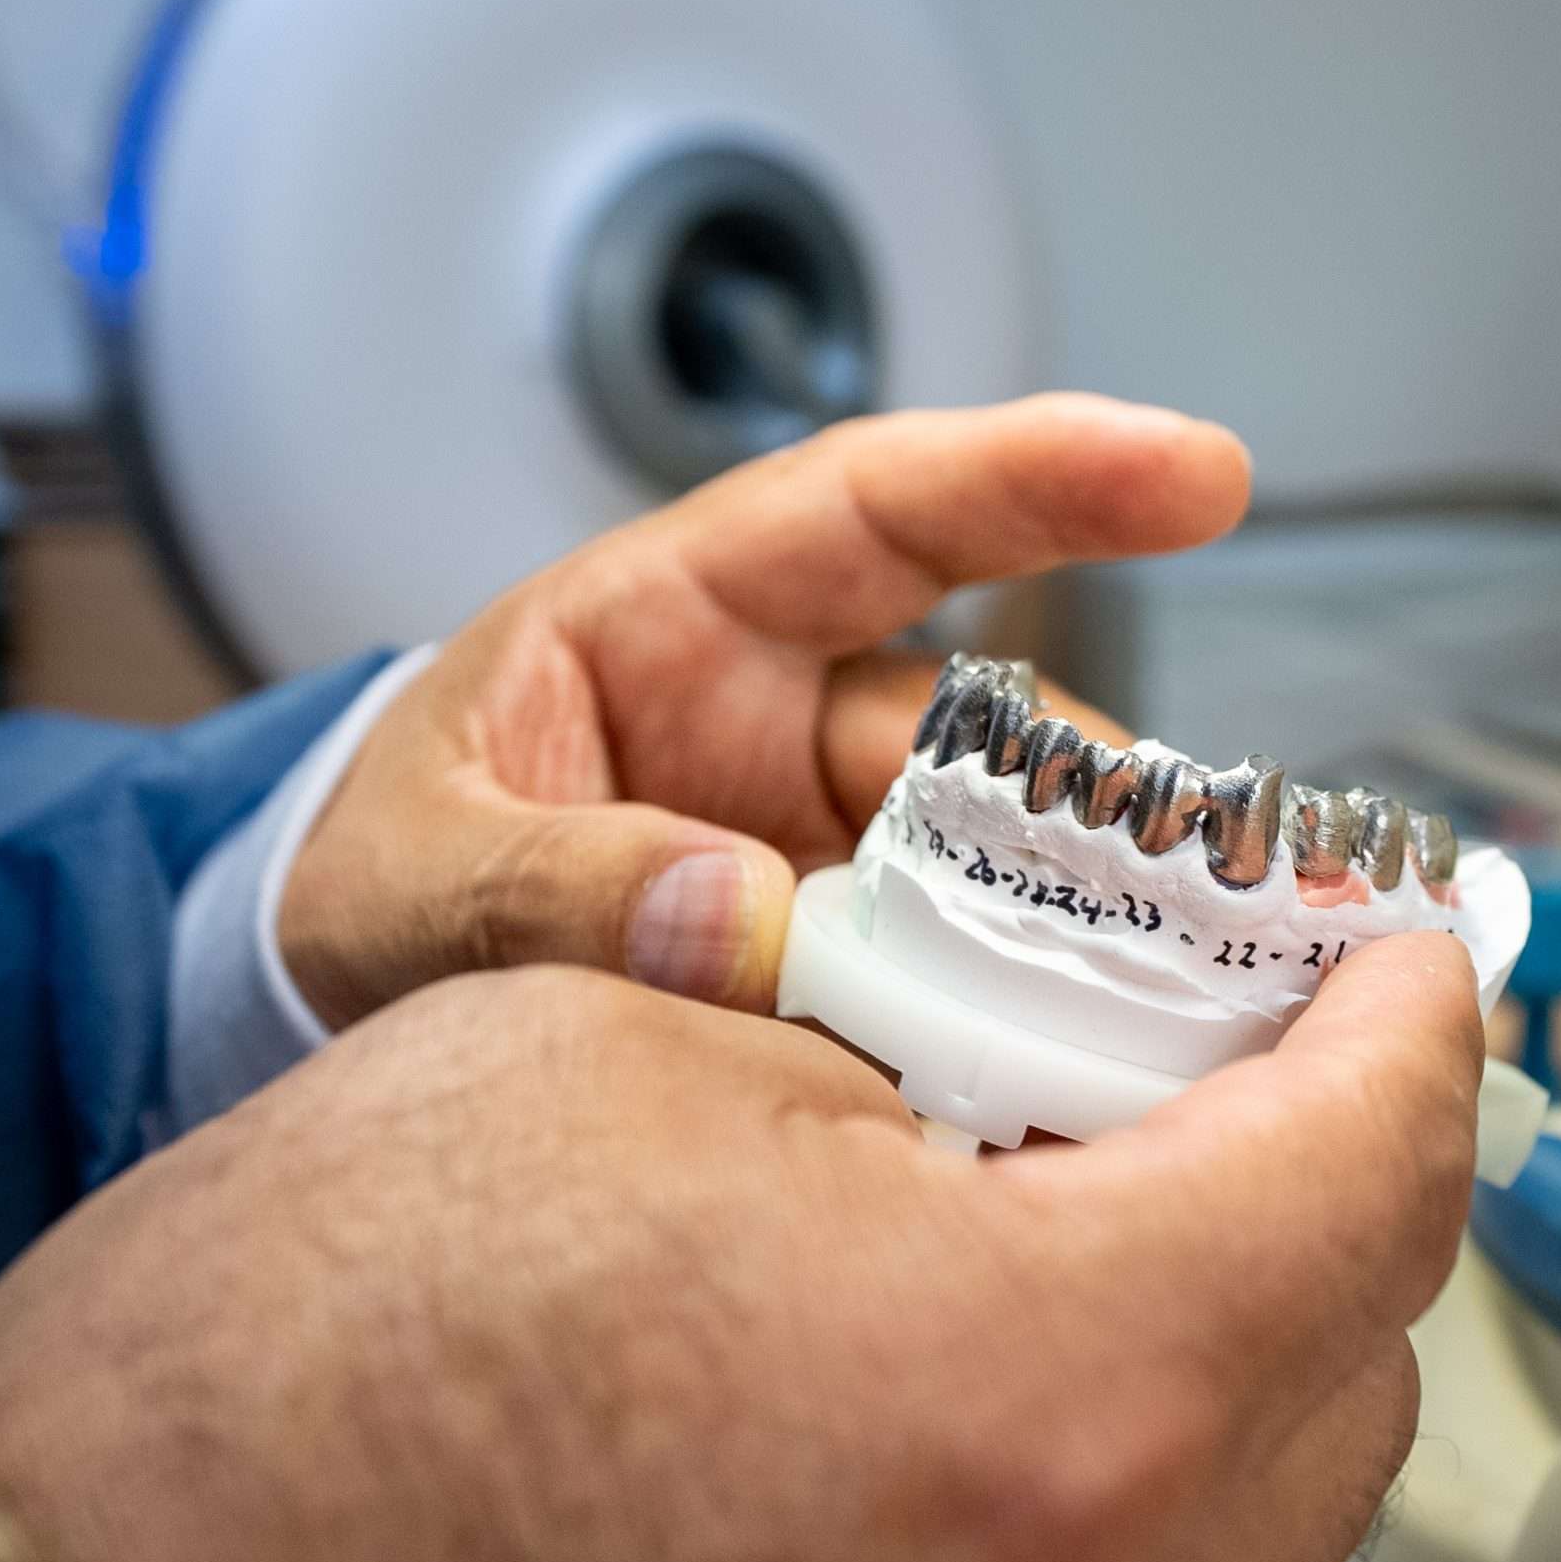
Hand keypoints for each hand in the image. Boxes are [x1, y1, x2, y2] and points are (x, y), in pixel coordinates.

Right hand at [0, 939, 1481, 1561]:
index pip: (1380, 1157)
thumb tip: (1120, 1011)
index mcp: (1054, 1381)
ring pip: (1278, 1448)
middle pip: (1361, 1317)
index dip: (1405, 1000)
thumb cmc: (332, 1339)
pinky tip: (1034, 1289)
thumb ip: (968, 1011)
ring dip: (1248, 1266)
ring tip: (1134, 1135)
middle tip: (1259, 1013)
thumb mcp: (671, 1045)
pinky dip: (1149, 1393)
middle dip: (1335, 1131)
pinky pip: (1158, 1542)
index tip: (1389, 931)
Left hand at [279, 395, 1247, 1028]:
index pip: (882, 509)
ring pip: (1003, 868)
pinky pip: (964, 983)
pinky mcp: (856, 961)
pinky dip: (1020, 1034)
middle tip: (1210, 881)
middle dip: (1102, 800)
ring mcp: (835, 845)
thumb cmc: (371, 876)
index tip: (1198, 473)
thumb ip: (544, 890)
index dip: (1045, 474)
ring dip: (1074, 937)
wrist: (350, 993)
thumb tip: (731, 918)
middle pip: (987, 732)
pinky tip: (1076, 1087)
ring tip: (1165, 1011)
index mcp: (678, 618)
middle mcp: (790, 718)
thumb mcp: (407, 879)